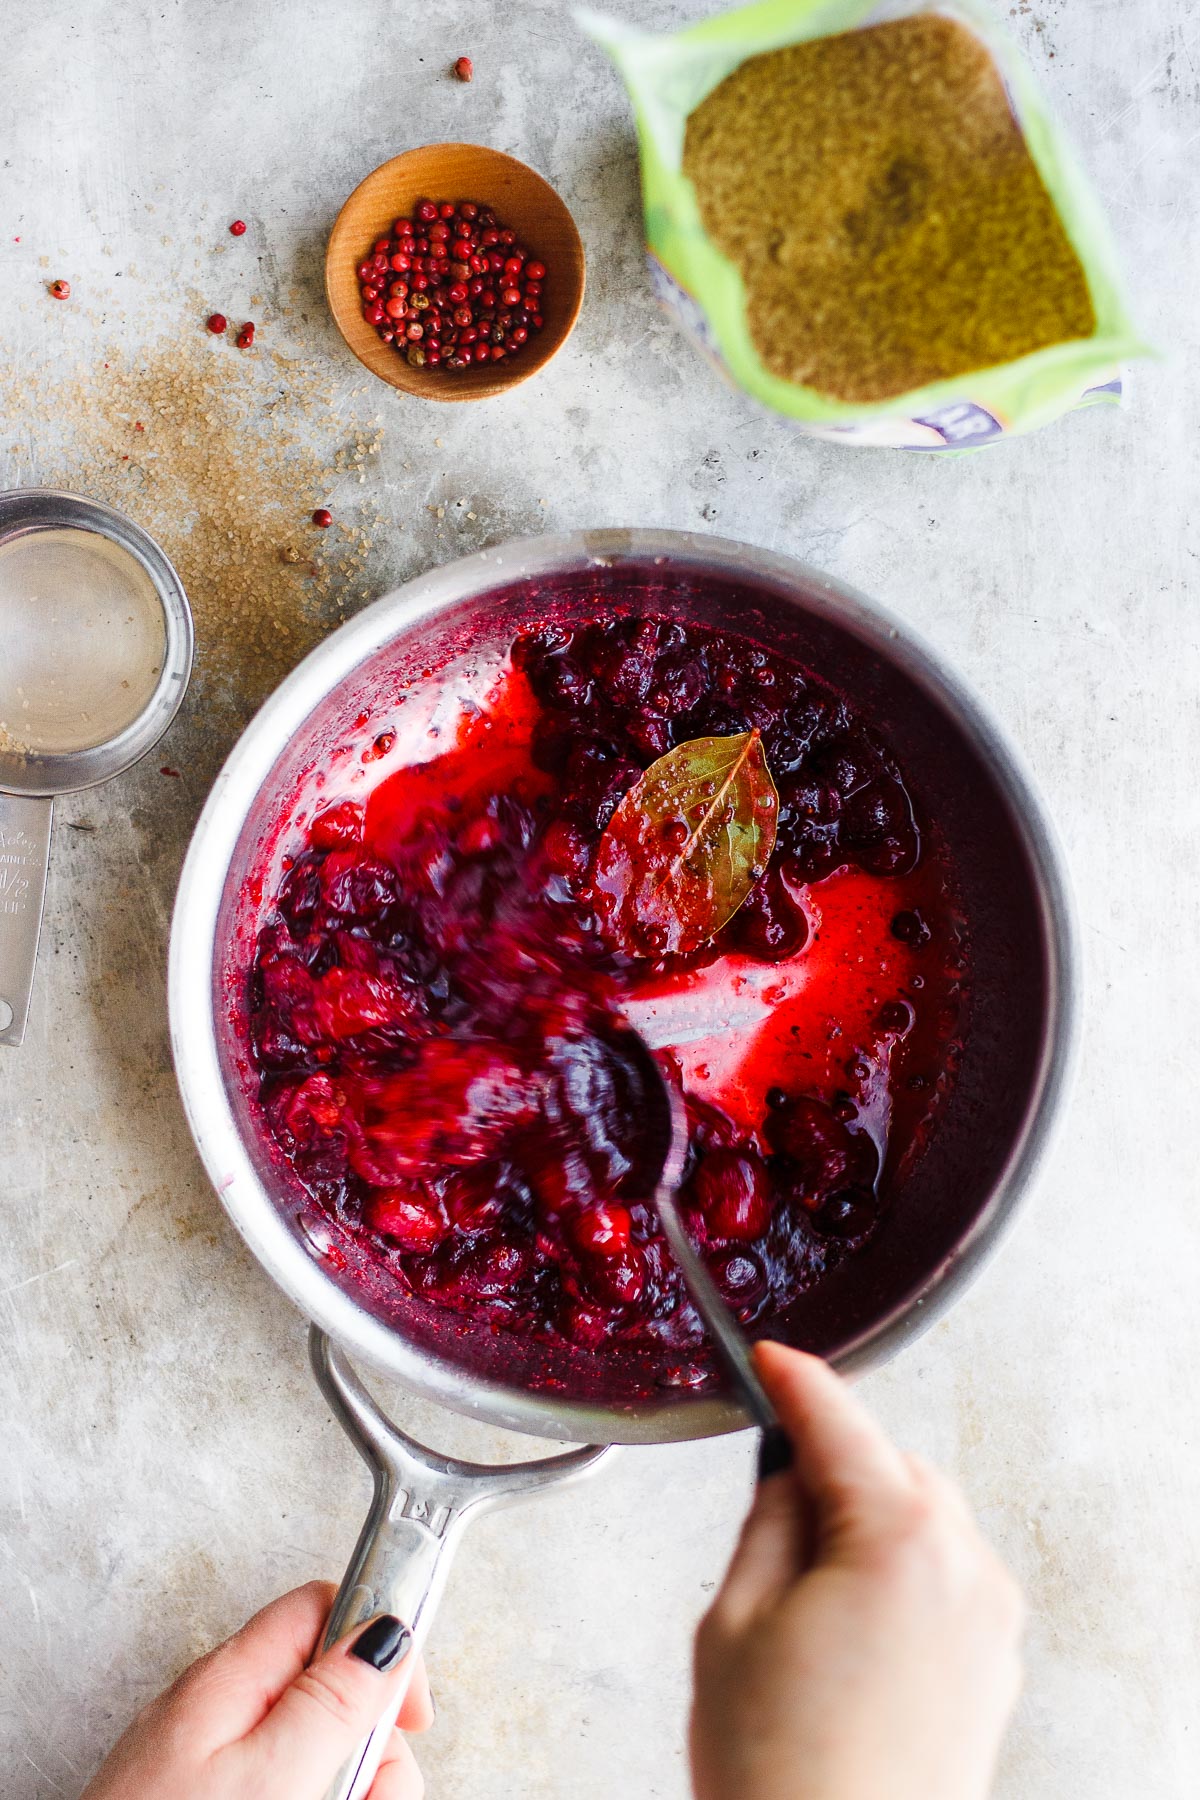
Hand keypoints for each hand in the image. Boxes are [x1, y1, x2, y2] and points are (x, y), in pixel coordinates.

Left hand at [82, 1582, 432, 1799]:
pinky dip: (308, 1799)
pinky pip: (276, 1785)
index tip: (410, 1712)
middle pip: (326, 1688)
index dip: (380, 1645)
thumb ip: (332, 1698)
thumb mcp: (273, 1774)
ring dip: (347, 1786)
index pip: (323, 1607)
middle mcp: (215, 1710)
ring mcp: (204, 1764)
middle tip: (369, 1797)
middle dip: (369, 1743)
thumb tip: (387, 1629)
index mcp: (230, 1679)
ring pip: (307, 1749)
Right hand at [691, 1344, 1024, 1799]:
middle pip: (893, 1468)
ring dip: (867, 1518)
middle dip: (834, 1462)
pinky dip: (897, 1572)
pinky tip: (841, 1622)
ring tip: (796, 1585)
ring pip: (923, 1521)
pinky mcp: (993, 1670)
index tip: (769, 1359)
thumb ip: (770, 1518)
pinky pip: (945, 1580)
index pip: (841, 1425)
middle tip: (766, 1490)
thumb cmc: (780, 1770)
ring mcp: (991, 1624)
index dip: (794, 1383)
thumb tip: (791, 1472)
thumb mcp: (736, 1618)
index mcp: (903, 1540)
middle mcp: (968, 1569)